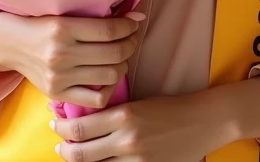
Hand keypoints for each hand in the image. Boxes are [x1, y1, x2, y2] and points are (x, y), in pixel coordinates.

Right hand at [0, 10, 144, 108]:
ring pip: (110, 75)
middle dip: (131, 43)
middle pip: (114, 53)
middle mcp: (62, 54)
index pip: (109, 30)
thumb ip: (96, 19)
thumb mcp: (64, 15)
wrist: (12, 44)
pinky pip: (96, 99)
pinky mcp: (58, 94)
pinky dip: (109, 88)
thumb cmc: (43, 25)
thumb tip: (136, 15)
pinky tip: (108, 76)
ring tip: (122, 56)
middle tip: (132, 37)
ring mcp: (60, 77)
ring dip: (124, 64)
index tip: (134, 21)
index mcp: (63, 28)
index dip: (128, 26)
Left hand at [50, 91, 225, 161]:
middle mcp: (127, 140)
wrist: (203, 121)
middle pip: (82, 153)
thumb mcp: (139, 102)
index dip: (63, 129)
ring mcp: (136, 160)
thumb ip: (114, 112)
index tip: (56, 124)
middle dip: (64, 149)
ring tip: (73, 155)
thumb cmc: (170, 107)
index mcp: (124, 116)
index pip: (82, 128)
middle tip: (57, 144)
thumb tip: (87, 117)